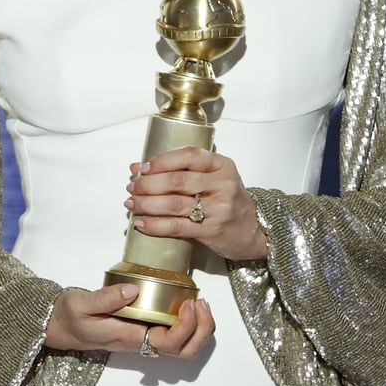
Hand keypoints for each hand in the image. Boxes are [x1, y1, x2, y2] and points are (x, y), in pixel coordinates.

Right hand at [45, 283, 213, 357]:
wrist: (61, 327)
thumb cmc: (69, 316)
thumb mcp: (80, 303)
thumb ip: (106, 298)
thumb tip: (134, 290)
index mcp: (129, 337)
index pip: (167, 342)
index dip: (185, 326)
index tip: (189, 303)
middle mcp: (141, 342)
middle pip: (184, 350)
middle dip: (201, 331)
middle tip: (201, 303)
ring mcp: (144, 338)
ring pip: (183, 346)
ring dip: (199, 329)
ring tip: (199, 303)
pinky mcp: (145, 331)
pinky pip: (176, 336)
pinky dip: (190, 324)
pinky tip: (187, 304)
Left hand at [126, 147, 267, 261]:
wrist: (254, 230)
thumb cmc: (227, 201)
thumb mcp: (212, 179)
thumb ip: (180, 170)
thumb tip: (137, 168)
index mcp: (222, 165)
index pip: (188, 155)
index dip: (161, 161)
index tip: (143, 168)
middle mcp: (222, 184)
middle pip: (177, 180)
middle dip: (148, 184)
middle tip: (132, 188)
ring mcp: (219, 208)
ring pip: (174, 203)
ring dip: (147, 204)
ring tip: (132, 204)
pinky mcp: (212, 230)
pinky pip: (177, 226)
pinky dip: (155, 225)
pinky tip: (142, 223)